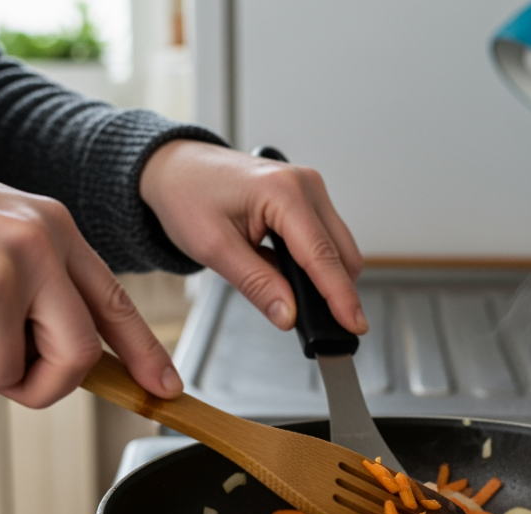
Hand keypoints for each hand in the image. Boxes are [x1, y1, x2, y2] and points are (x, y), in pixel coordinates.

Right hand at [0, 141, 182, 407]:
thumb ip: (44, 280)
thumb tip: (78, 351)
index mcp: (54, 227)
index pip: (114, 301)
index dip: (144, 352)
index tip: (164, 388)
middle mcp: (36, 246)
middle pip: (76, 354)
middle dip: (47, 385)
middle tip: (13, 380)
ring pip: (6, 372)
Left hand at [139, 140, 366, 333]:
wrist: (175, 168)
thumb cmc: (187, 196)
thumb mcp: (213, 248)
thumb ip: (256, 284)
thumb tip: (289, 315)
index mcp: (283, 191)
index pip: (322, 255)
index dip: (340, 296)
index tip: (354, 325)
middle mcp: (305, 185)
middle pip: (342, 253)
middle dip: (337, 292)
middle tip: (322, 328)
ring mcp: (310, 189)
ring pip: (338, 248)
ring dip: (326, 278)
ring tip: (294, 298)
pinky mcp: (307, 198)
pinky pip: (325, 239)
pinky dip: (316, 264)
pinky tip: (292, 277)